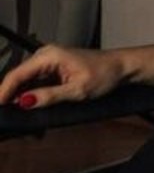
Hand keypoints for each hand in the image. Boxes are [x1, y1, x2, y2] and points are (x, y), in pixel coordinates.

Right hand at [0, 44, 124, 108]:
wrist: (121, 67)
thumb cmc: (104, 75)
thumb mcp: (78, 90)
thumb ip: (50, 96)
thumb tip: (25, 102)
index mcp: (48, 56)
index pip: (17, 74)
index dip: (3, 92)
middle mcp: (44, 56)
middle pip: (18, 78)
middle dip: (10, 97)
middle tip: (8, 117)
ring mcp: (47, 62)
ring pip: (25, 82)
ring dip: (20, 98)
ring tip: (16, 116)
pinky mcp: (52, 69)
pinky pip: (34, 82)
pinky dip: (30, 95)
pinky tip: (29, 108)